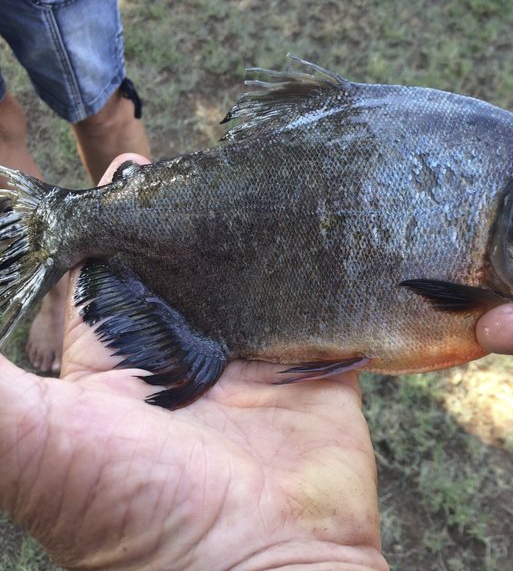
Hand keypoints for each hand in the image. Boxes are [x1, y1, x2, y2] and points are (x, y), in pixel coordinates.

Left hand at [0, 155, 386, 569]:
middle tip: (181, 150)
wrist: (262, 566)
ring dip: (242, 221)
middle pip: (173, 257)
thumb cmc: (140, 515)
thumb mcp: (34, 444)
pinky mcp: (312, 356)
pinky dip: (310, 255)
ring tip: (245, 160)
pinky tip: (308, 203)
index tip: (111, 159)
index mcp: (110, 361)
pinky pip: (311, 291)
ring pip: (241, 266)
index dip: (93, 215)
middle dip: (174, 206)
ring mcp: (251, 352)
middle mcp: (179, 350)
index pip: (94, 267)